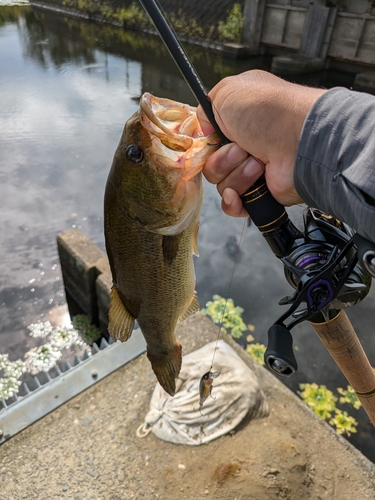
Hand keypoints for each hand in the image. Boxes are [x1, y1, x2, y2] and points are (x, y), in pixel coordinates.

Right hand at [197, 70, 325, 216]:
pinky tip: (239, 194)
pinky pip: (233, 205)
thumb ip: (206, 109)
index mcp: (236, 121)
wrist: (300, 139)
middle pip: (210, 164)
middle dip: (221, 159)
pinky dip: (233, 201)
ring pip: (221, 184)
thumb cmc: (267, 110)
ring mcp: (253, 170)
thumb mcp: (227, 92)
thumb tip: (205, 130)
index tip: (211, 139)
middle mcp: (245, 145)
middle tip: (242, 149)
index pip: (208, 139)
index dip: (206, 143)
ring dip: (235, 174)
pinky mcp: (260, 193)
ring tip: (258, 164)